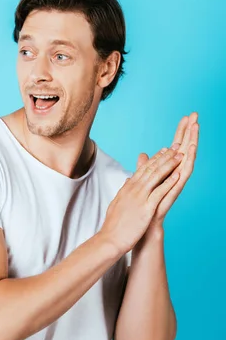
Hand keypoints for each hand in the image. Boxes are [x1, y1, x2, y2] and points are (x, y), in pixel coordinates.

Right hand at [101, 146, 183, 253]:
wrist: (110, 239)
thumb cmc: (113, 225)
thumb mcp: (117, 203)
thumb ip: (124, 190)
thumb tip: (128, 180)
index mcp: (127, 188)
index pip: (142, 169)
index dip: (154, 159)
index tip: (163, 150)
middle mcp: (132, 189)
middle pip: (150, 169)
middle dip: (164, 156)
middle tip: (175, 147)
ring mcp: (139, 198)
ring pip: (156, 176)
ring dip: (169, 165)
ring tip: (179, 156)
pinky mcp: (146, 208)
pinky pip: (159, 192)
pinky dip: (168, 182)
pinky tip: (177, 175)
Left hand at [137, 112, 198, 226]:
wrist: (143, 224)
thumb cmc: (144, 205)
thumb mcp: (142, 179)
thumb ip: (144, 166)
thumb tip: (142, 154)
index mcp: (167, 169)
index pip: (176, 146)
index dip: (180, 132)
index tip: (186, 116)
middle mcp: (175, 172)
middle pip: (184, 148)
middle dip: (190, 132)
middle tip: (195, 115)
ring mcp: (176, 180)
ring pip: (187, 157)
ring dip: (192, 142)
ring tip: (196, 126)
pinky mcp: (176, 189)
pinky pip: (185, 172)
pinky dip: (189, 160)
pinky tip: (192, 148)